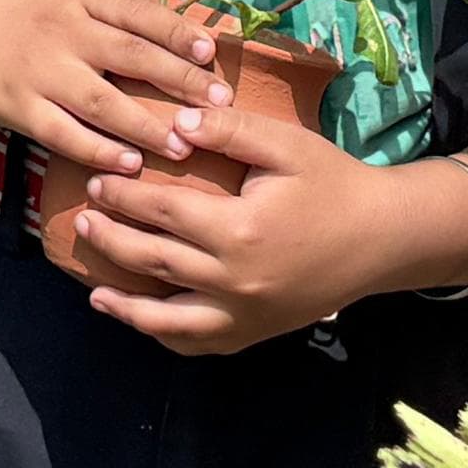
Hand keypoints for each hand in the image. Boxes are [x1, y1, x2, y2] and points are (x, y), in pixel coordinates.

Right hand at [0, 0, 232, 183]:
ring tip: (183, 145)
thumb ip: (115, 8)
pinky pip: (63, 134)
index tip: (211, 52)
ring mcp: (40, 72)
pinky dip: (97, 150)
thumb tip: (182, 24)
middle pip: (131, 57)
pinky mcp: (19, 107)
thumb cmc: (20, 6)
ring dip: (146, 126)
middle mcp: (64, 32)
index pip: (137, 11)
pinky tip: (127, 164)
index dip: (176, 31)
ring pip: (102, 102)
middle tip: (219, 106)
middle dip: (179, 82)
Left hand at [56, 102, 409, 353]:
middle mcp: (235, 281)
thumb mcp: (288, 145)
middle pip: (155, 262)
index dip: (124, 198)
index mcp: (239, 231)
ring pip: (168, 319)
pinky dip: (165, 336)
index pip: (163, 213)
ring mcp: (244, 315)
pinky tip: (142, 322)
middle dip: (112, 242)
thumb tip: (177, 123)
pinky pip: (199, 343)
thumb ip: (232, 132)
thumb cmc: (334, 184)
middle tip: (82, 222)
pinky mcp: (255, 332)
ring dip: (125, 305)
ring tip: (93, 288)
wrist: (384, 238)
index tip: (98, 183)